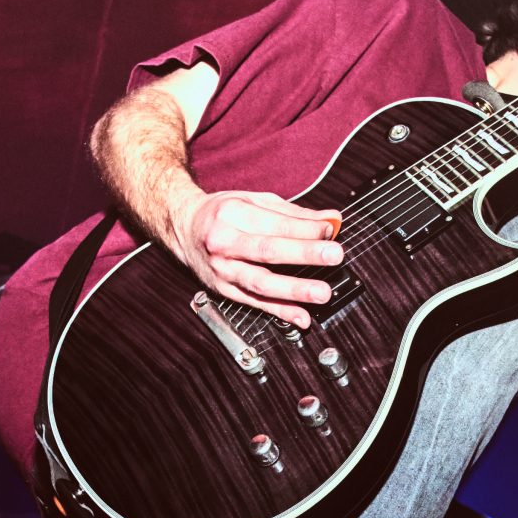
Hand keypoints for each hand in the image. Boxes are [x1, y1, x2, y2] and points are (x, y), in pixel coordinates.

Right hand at [168, 189, 343, 328]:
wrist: (183, 228)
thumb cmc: (221, 213)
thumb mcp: (254, 201)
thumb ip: (293, 213)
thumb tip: (330, 220)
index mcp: (232, 214)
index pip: (275, 223)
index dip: (306, 229)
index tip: (331, 230)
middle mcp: (224, 243)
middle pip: (268, 251)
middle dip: (304, 253)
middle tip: (334, 255)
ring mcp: (223, 270)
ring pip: (261, 282)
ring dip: (294, 289)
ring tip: (322, 292)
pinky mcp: (224, 291)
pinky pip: (255, 303)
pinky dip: (280, 312)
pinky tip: (301, 316)